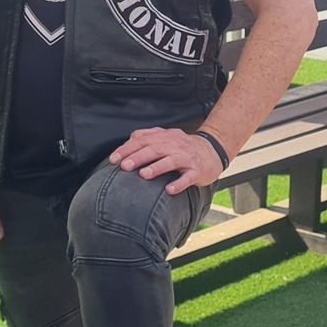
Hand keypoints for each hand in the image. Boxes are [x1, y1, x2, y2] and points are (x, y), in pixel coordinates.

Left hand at [108, 126, 224, 193]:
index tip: (114, 159)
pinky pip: (188, 177)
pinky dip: (179, 183)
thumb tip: (127, 142)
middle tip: (124, 166)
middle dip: (138, 157)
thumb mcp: (166, 137)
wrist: (213, 151)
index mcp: (166, 137)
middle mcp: (176, 145)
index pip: (144, 140)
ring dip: (157, 167)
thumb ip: (147, 137)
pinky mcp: (198, 171)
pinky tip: (169, 189)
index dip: (128, 149)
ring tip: (144, 175)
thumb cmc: (184, 147)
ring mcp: (188, 158)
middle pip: (155, 149)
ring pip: (171, 161)